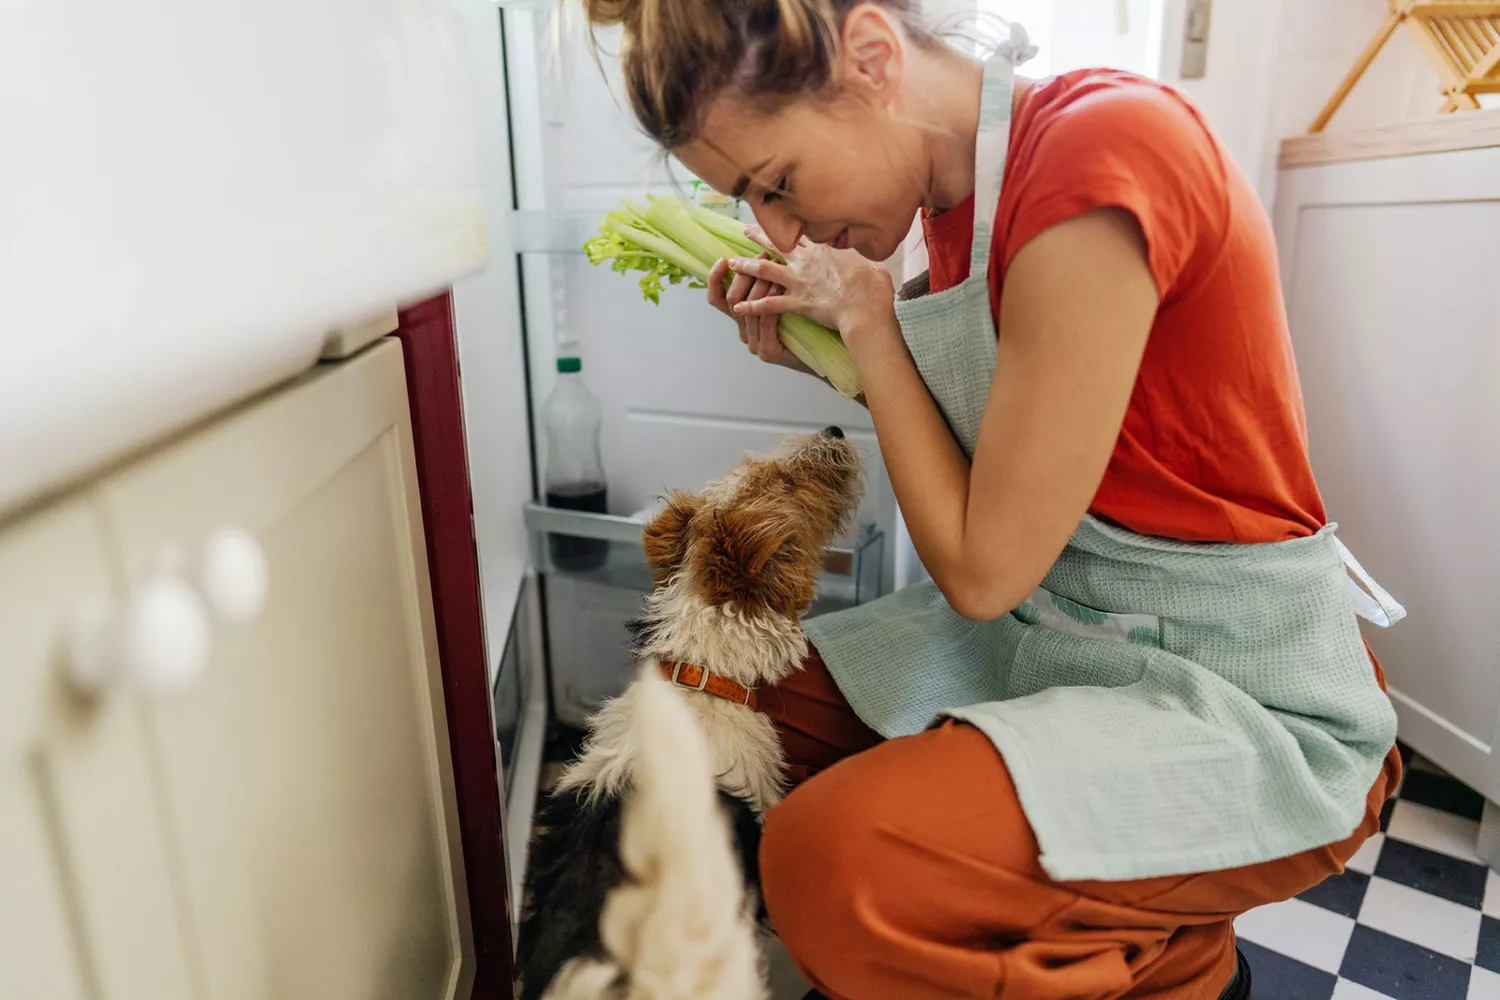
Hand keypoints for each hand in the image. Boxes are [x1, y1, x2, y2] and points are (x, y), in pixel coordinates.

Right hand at [707, 255, 814, 374]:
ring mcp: (755, 344)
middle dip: (745, 275)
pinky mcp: (768, 352)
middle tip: (761, 255)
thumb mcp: (780, 299)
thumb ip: (766, 282)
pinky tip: (778, 287)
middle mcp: (744, 332)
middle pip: (732, 300)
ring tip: (772, 266)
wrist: (824, 350)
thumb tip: (761, 252)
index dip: (714, 279)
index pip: (717, 298)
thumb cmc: (804, 321)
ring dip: (759, 285)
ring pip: (747, 311)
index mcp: (741, 319)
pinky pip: (764, 323)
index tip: (723, 259)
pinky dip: (769, 304)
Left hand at [725, 226, 894, 345]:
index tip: (778, 218)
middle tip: (744, 230)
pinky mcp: (796, 302)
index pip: (800, 233)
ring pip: (764, 270)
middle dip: (758, 236)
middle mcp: (806, 261)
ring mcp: (799, 281)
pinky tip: (738, 308)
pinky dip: (752, 307)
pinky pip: (768, 304)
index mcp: (823, 249)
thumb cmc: (872, 287)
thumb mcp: (870, 261)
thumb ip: (860, 256)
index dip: (787, 225)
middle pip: (776, 244)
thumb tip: (869, 250)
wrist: (866, 307)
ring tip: (732, 263)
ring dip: (746, 266)